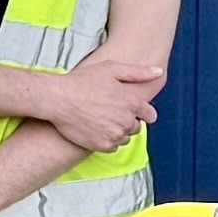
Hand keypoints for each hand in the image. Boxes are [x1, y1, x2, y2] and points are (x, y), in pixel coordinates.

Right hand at [32, 56, 164, 154]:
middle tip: (109, 111)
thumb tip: (159, 72)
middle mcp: (126, 121)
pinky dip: (107, 140)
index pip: (150, 115)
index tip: (133, 110)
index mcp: (132, 102)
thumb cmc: (83, 81)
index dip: (142, 112)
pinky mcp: (102, 146)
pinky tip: (95, 128)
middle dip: (127, 120)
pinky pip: (112, 147)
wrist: (58, 99)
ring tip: (101, 119)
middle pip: (136, 127)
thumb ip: (138, 72)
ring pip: (124, 138)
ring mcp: (115, 135)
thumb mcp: (111, 69)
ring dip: (117, 131)